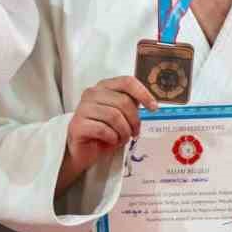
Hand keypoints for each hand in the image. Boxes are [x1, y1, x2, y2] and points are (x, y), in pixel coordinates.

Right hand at [58, 77, 158, 193]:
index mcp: (103, 87)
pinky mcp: (77, 125)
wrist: (83, 150)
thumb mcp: (120, 115)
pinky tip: (111, 140)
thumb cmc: (102, 132)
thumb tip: (150, 104)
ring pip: (114, 116)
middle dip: (134, 120)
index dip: (143, 93)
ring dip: (123, 131)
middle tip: (134, 132)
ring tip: (122, 138)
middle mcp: (91, 94)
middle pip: (123, 101)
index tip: (153, 107)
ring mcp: (82, 108)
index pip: (126, 82)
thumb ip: (130, 105)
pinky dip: (112, 138)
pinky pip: (103, 129)